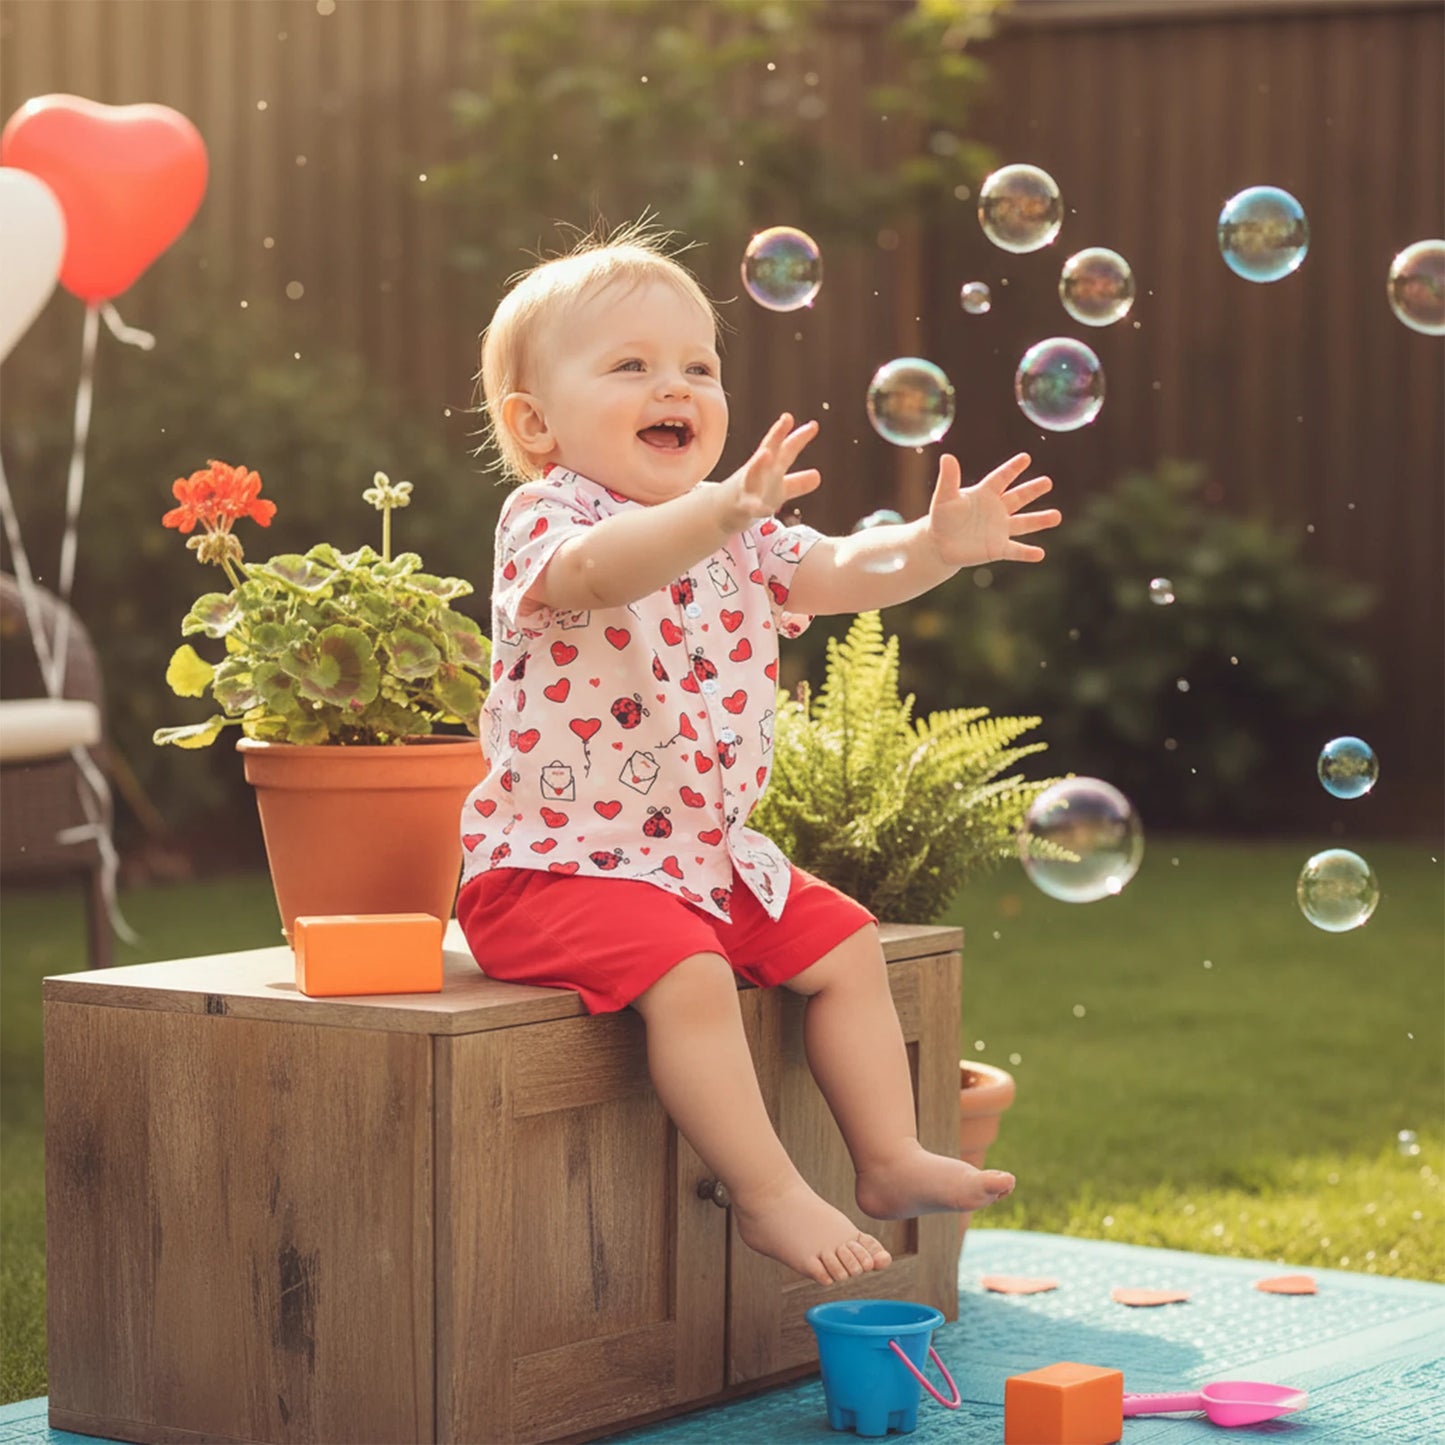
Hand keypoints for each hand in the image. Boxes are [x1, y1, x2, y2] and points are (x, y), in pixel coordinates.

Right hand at [713, 413, 820, 533]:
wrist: (723, 512)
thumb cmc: (752, 496)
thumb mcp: (779, 490)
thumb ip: (797, 483)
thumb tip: (818, 476)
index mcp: (770, 466)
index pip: (785, 447)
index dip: (799, 437)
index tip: (814, 425)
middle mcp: (759, 472)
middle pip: (768, 450)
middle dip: (776, 434)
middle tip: (786, 418)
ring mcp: (749, 487)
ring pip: (753, 473)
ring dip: (759, 463)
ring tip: (766, 453)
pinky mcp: (742, 505)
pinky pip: (750, 506)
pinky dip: (758, 507)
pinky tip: (766, 509)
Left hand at [927, 452, 1059, 567]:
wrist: (940, 544)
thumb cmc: (941, 518)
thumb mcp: (944, 497)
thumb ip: (949, 479)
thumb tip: (947, 456)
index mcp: (985, 493)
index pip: (1001, 478)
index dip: (1012, 468)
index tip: (1025, 457)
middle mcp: (997, 509)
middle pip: (1018, 497)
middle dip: (1032, 490)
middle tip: (1048, 482)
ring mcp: (1000, 529)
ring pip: (1024, 523)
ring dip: (1040, 520)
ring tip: (1056, 516)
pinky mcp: (998, 548)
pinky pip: (1015, 550)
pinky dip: (1027, 553)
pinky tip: (1040, 554)